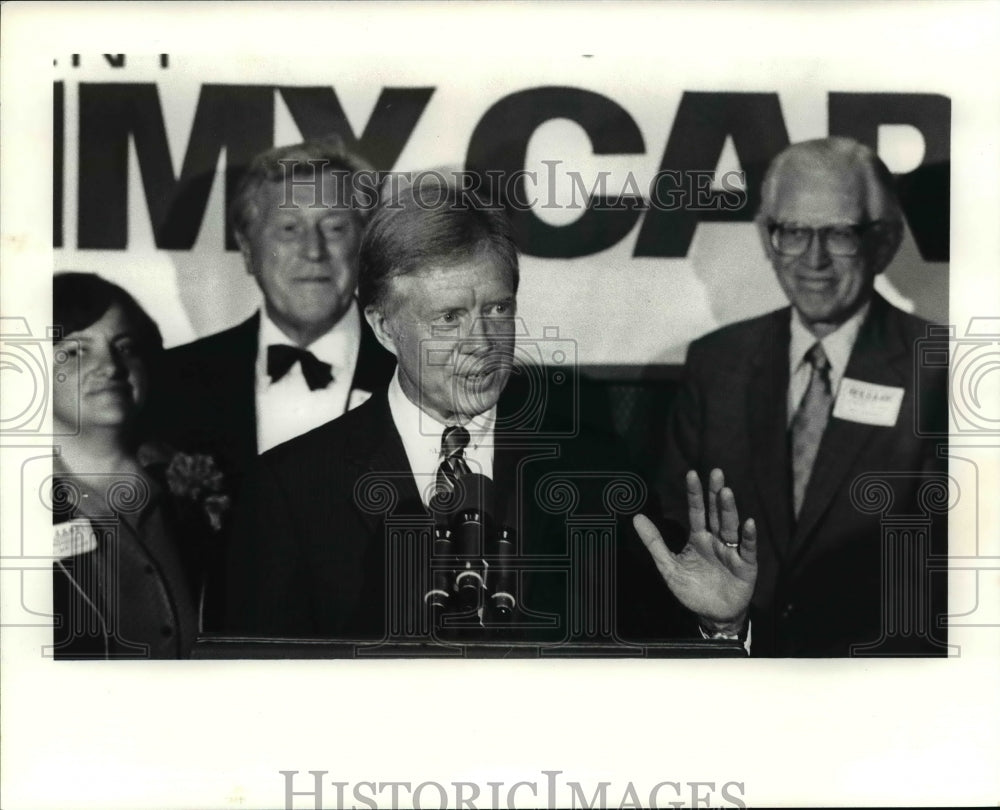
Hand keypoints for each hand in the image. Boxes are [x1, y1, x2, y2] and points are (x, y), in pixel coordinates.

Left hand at [633, 469, 756, 634]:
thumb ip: (654, 542)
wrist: (713, 615)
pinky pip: (747, 549)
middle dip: (716, 493)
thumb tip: (636, 517)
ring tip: (726, 492)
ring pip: (730, 526)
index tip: (691, 474)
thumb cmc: (692, 589)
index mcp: (699, 538)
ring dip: (729, 509)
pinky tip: (748, 523)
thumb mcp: (668, 566)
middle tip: (716, 472)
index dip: (694, 494)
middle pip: (715, 513)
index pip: (696, 512)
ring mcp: (732, 552)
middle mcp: (716, 540)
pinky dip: (748, 537)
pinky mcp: (746, 566)